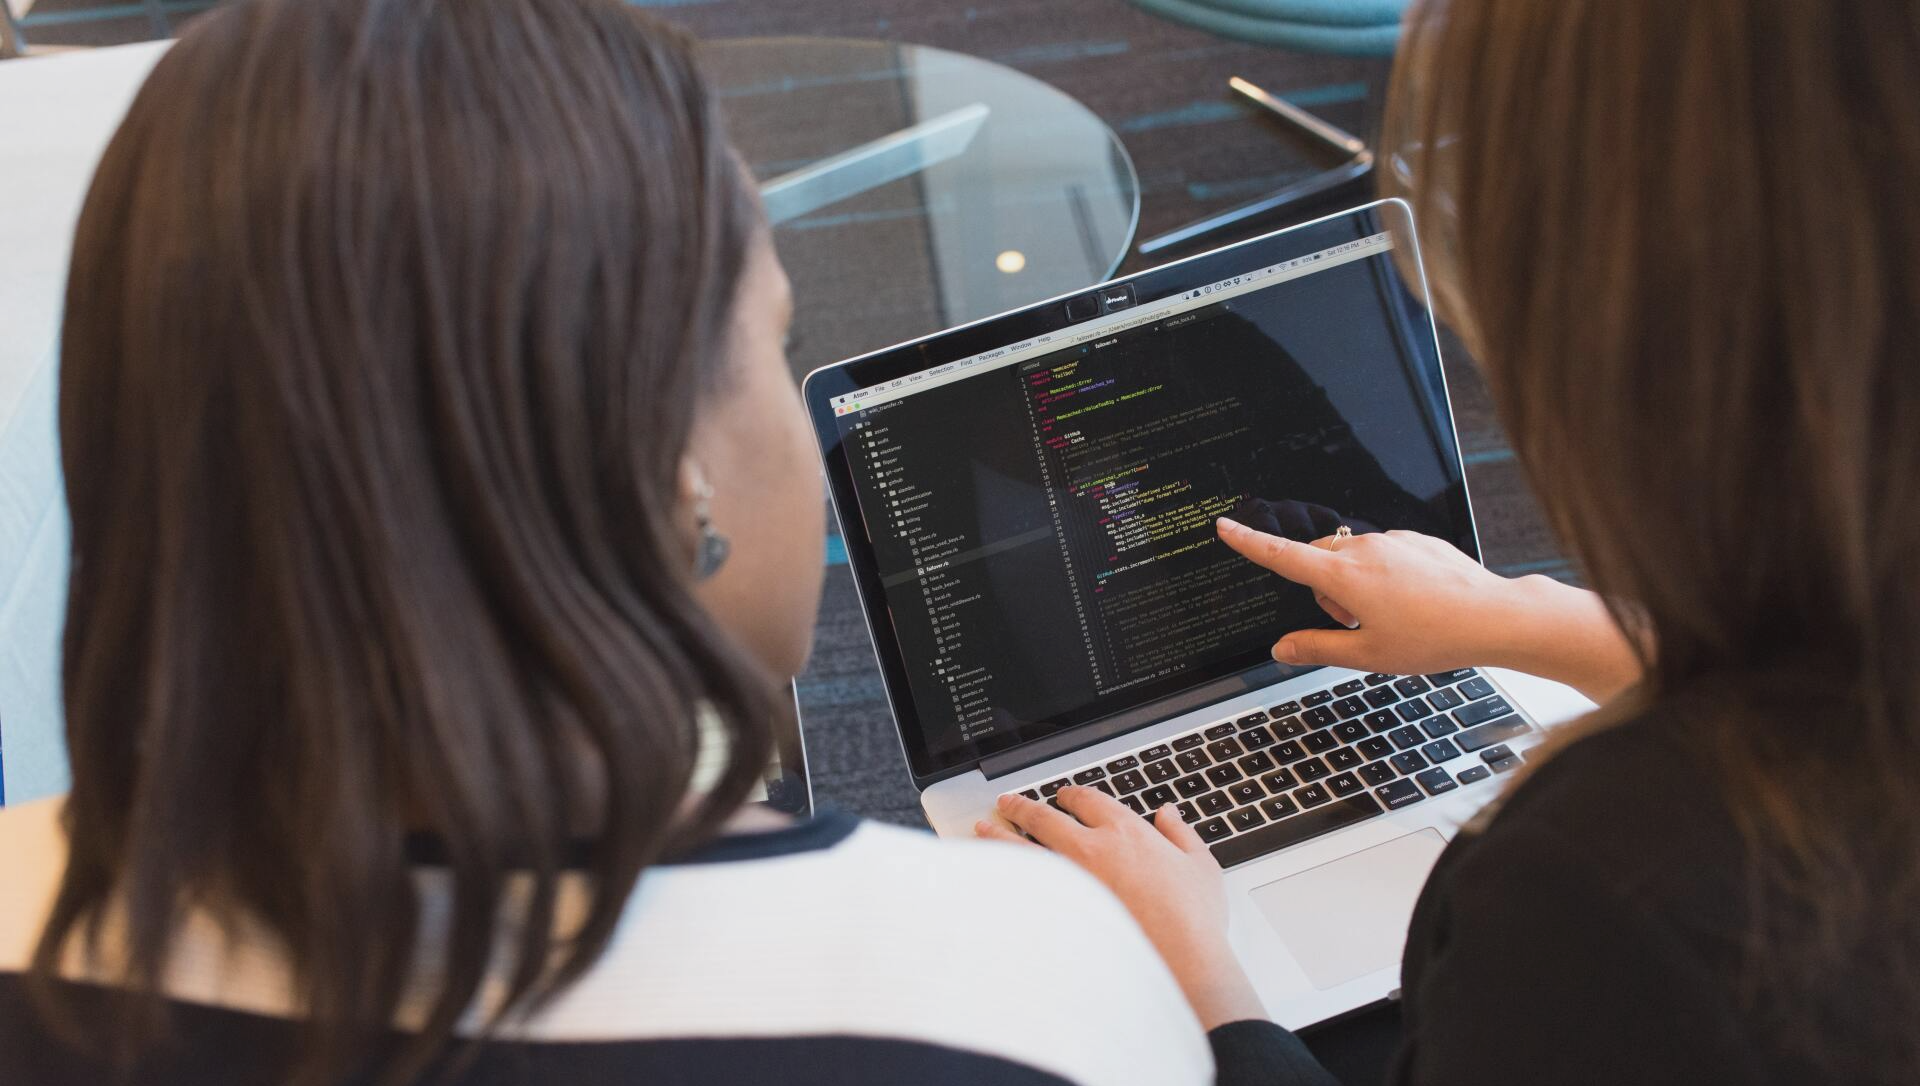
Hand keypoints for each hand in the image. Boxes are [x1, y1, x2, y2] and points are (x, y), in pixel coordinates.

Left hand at [976, 788, 1266, 1030]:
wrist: (1180, 962)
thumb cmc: (1192, 919)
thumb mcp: (1200, 866)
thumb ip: (1181, 834)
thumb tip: (1168, 814)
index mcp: (1125, 831)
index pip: (1088, 800)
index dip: (1072, 795)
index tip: (1063, 796)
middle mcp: (1090, 848)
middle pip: (1044, 817)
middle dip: (1022, 806)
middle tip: (1008, 803)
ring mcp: (1069, 881)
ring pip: (1022, 848)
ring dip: (1000, 834)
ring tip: (984, 829)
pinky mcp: (1058, 912)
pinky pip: (1022, 886)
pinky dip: (1004, 876)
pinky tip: (993, 875)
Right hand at [1215, 518, 1640, 702]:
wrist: (1493, 617)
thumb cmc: (1433, 637)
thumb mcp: (1367, 655)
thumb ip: (1317, 648)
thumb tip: (1282, 648)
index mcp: (1344, 577)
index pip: (1282, 556)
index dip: (1249, 543)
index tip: (1225, 527)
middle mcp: (1364, 549)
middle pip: (1319, 561)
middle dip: (1324, 590)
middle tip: (1355, 625)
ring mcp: (1393, 541)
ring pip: (1352, 558)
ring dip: (1355, 584)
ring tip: (1393, 618)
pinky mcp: (1416, 540)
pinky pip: (1384, 553)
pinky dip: (1385, 576)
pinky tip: (1414, 602)